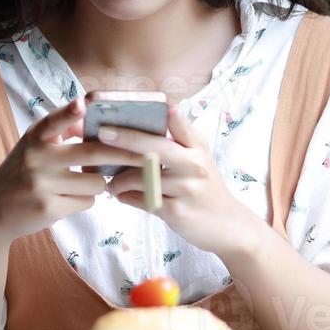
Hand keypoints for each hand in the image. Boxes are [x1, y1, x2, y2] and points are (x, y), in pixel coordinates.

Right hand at [0, 98, 138, 246]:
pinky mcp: (48, 208)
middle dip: (125, 154)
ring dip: (100, 183)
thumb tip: (90, 111)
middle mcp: (36, 158)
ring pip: (95, 182)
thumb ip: (58, 131)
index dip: (69, 113)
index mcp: (34, 138)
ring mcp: (41, 185)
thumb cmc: (23, 172)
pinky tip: (69, 199)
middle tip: (147, 154)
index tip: (82, 103)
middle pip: (92, 153)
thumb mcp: (33, 146)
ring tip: (84, 183)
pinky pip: (87, 202)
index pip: (53, 121)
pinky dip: (86, 199)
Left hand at [102, 105, 264, 260]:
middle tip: (102, 133)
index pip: (176, 120)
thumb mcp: (200, 157)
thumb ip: (180, 137)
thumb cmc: (205, 186)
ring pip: (142, 177)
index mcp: (198, 146)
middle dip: (126, 138)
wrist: (227, 224)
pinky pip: (142, 200)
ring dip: (119, 179)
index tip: (130, 104)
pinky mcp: (176, 211)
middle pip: (155, 147)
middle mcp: (194, 164)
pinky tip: (120, 196)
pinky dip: (126, 197)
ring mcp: (186, 188)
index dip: (154, 111)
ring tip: (111, 182)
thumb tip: (157, 115)